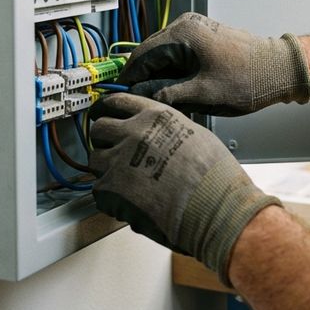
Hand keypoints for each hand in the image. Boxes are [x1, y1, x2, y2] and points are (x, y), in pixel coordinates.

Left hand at [88, 92, 279, 283]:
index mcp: (155, 115)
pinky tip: (129, 201)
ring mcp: (119, 160)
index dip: (107, 109)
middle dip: (105, 140)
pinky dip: (110, 197)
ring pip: (94, 159)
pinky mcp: (112, 189)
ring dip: (105, 169)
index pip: (118, 101)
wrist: (215, 208)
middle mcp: (134, 132)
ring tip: (124, 181)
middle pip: (99, 128)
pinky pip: (98, 190)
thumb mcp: (194, 134)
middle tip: (114, 152)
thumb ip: (167, 129)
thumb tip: (157, 135)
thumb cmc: (214, 177)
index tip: (103, 114)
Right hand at [117, 12, 309, 115]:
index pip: (141, 55)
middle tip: (138, 103)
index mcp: (183, 34)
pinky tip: (175, 91)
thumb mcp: (203, 94)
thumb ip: (167, 94)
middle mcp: (186, 26)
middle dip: (143, 78)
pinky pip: (178, 54)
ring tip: (158, 100)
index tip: (120, 96)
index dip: (129, 78)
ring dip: (159, 76)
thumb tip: (141, 97)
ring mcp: (196, 30)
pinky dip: (173, 71)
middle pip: (151, 53)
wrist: (281, 69)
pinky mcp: (205, 38)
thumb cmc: (248, 80)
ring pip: (164, 55)